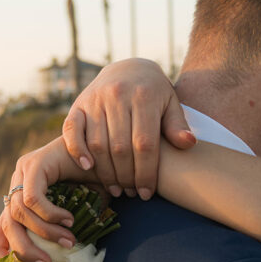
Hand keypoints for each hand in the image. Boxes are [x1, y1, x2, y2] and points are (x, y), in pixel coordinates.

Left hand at [0, 138, 98, 261]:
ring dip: (44, 233)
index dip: (2, 252)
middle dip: (23, 251)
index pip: (1, 228)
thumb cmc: (94, 185)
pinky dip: (50, 215)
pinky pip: (33, 198)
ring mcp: (22, 171)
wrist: (107, 150)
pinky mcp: (34, 163)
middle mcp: (16, 184)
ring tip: (69, 241)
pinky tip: (68, 220)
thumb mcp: (75, 214)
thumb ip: (62, 233)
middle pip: (6, 224)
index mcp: (20, 198)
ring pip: (18, 213)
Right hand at [62, 58, 195, 198]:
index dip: (146, 172)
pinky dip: (77, 151)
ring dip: (105, 171)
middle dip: (126, 177)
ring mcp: (95, 99)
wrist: (128, 67)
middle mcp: (117, 95)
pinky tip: (88, 168)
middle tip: (132, 194)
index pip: (144, 144)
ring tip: (116, 188)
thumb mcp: (170, 104)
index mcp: (144, 96)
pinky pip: (71, 131)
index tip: (147, 193)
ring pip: (97, 143)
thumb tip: (189, 143)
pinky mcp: (78, 104)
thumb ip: (177, 125)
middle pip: (120, 148)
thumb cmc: (154, 93)